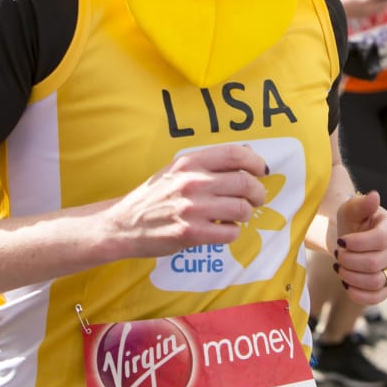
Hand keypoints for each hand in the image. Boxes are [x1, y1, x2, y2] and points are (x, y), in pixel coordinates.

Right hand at [106, 145, 268, 258]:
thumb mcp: (177, 169)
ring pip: (242, 209)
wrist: (124, 224)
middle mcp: (191, 182)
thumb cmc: (155, 196)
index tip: (262, 171)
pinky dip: (233, 232)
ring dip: (247, 214)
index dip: (256, 162)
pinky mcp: (190, 233)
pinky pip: (230, 232)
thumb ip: (210, 161)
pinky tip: (222, 229)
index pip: (235, 154)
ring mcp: (191, 208)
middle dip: (258, 193)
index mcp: (189, 162)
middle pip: (245, 183)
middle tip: (256, 199)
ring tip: (238, 215)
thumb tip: (248, 153)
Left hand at [333, 190, 386, 304]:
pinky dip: (359, 294)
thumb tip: (374, 196)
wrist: (349, 240)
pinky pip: (378, 296)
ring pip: (375, 281)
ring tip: (339, 268)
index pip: (380, 239)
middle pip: (376, 262)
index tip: (340, 242)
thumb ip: (361, 204)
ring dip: (351, 277)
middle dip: (350, 261)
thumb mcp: (351, 208)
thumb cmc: (351, 221)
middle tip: (337, 255)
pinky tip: (346, 285)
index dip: (358, 244)